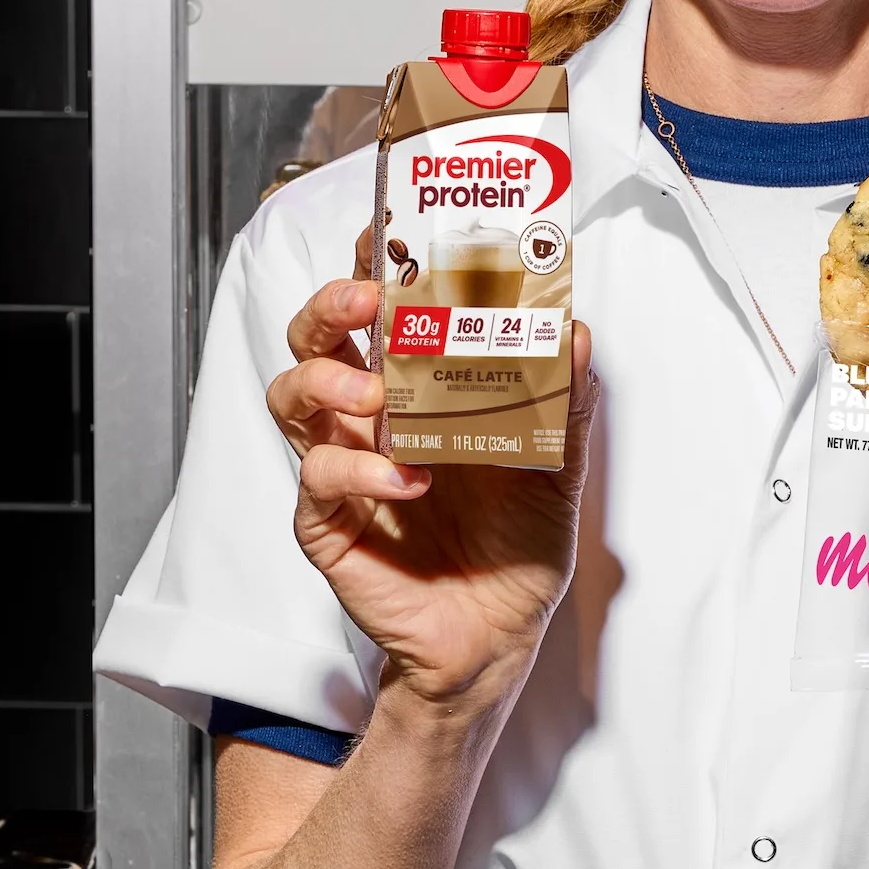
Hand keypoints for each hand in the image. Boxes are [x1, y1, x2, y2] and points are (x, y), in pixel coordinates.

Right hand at [265, 228, 598, 716]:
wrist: (497, 634)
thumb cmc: (516, 545)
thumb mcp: (557, 465)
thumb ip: (565, 400)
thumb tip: (576, 331)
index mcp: (419, 392)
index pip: (380, 316)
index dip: (370, 269)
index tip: (385, 233)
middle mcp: (371, 420)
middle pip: (315, 338)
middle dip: (329, 306)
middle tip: (365, 299)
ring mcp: (344, 469)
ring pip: (292, 396)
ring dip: (328, 377)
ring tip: (379, 392)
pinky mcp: (329, 524)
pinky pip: (318, 479)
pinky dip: (358, 468)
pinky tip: (409, 476)